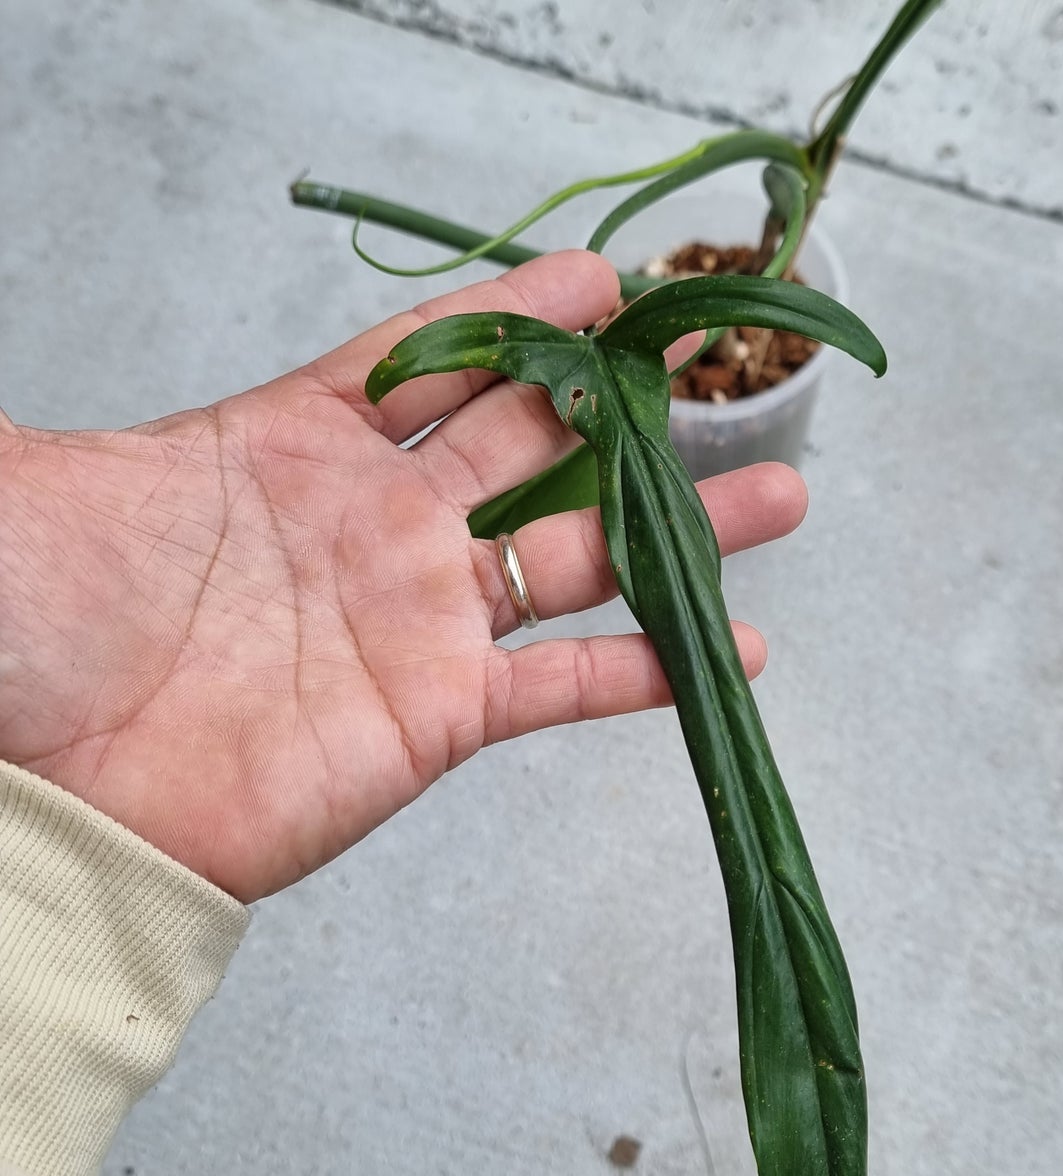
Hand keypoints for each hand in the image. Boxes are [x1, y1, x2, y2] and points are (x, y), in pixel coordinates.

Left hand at [0, 252, 805, 902]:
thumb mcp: (52, 477)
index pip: (437, 358)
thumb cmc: (34, 623)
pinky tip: (721, 654)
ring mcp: (419, 618)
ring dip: (678, 532)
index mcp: (297, 441)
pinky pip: (561, 683)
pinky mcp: (440, 714)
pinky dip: (641, 671)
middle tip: (714, 367)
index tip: (609, 281)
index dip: (527, 314)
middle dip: (630, 406)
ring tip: (776, 496)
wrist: (49, 794)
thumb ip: (125, 404)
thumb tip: (50, 313)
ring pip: (578, 556)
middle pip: (536, 445)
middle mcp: (379, 522)